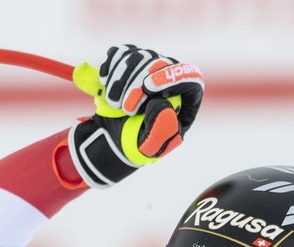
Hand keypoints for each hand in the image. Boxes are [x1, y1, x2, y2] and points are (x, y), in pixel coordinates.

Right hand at [69, 45, 203, 187]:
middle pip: (160, 64)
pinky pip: (122, 52)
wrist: (116, 138)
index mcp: (187, 98)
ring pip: (140, 56)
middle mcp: (171, 77)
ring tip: (113, 103)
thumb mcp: (152, 147)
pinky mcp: (130, 61)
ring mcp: (150, 66)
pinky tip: (104, 81)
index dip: (169, 77)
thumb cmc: (140, 144)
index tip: (147, 87)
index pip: (189, 76)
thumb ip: (161, 131)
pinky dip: (110, 65)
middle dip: (137, 84)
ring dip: (120, 78)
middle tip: (124, 108)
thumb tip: (163, 103)